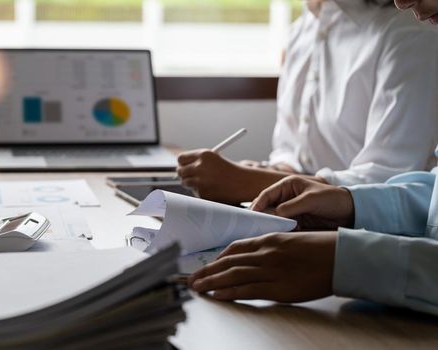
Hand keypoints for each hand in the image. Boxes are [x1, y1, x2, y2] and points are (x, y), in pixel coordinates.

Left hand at [177, 150, 285, 203]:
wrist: (245, 183)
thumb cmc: (229, 171)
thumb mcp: (213, 160)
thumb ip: (196, 162)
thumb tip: (179, 168)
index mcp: (204, 154)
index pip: (181, 159)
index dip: (182, 164)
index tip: (184, 167)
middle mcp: (201, 166)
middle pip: (180, 171)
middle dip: (184, 174)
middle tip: (190, 177)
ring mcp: (201, 181)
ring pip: (186, 182)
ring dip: (192, 184)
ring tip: (206, 183)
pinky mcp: (203, 193)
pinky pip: (195, 192)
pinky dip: (201, 192)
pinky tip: (213, 190)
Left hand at [188, 231, 336, 302]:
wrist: (343, 257)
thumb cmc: (322, 248)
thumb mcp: (293, 239)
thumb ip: (273, 246)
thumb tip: (258, 254)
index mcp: (269, 239)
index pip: (236, 248)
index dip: (218, 257)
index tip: (207, 264)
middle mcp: (266, 253)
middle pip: (228, 262)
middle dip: (207, 270)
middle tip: (191, 278)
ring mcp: (271, 271)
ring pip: (233, 275)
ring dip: (211, 281)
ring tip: (196, 287)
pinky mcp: (279, 288)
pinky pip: (248, 290)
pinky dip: (229, 293)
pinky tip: (217, 295)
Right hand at [251, 176, 354, 229]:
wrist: (350, 211)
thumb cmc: (332, 199)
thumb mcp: (311, 200)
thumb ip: (291, 207)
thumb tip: (274, 216)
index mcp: (288, 185)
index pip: (266, 194)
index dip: (257, 204)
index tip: (251, 215)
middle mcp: (286, 197)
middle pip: (266, 207)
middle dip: (261, 216)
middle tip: (254, 227)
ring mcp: (291, 209)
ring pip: (273, 218)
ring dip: (270, 224)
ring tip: (265, 232)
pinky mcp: (296, 220)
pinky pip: (283, 225)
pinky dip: (280, 230)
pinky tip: (280, 235)